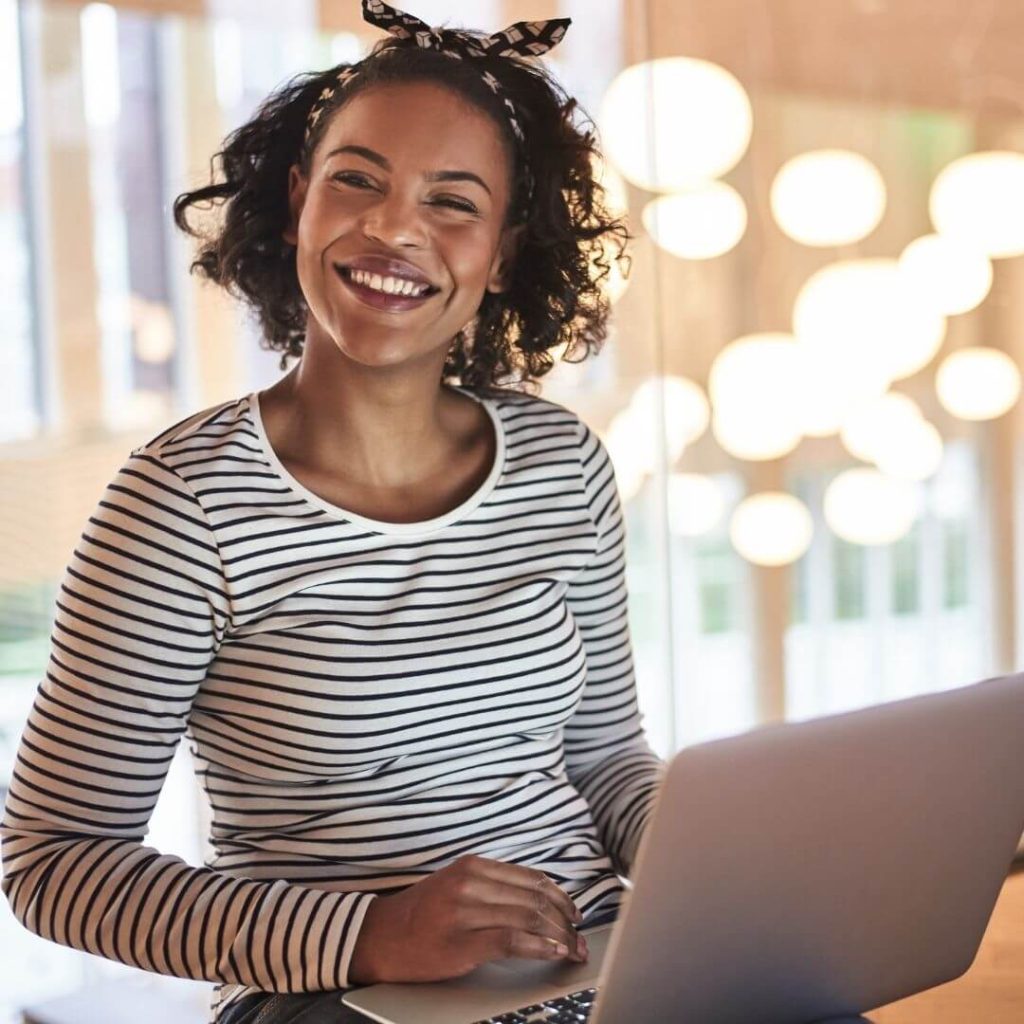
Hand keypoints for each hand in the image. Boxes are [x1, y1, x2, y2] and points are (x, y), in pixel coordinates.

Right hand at [348, 854, 588, 983]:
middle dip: (564, 920)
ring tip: (573, 949)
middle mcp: (470, 882)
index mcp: (472, 866)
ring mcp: (465, 911)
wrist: (380, 937)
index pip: (531, 878)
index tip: (575, 913)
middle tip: (580, 937)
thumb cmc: (422, 914)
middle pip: (534, 898)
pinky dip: (539, 947)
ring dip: (558, 936)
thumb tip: (539, 900)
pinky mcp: (461, 941)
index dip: (560, 897)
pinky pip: (512, 941)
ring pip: (528, 918)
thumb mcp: (455, 885)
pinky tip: (553, 953)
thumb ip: (491, 886)